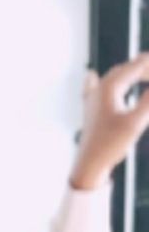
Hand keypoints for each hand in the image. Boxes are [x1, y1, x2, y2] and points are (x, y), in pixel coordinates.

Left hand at [70, 54, 148, 189]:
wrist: (88, 165)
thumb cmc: (111, 145)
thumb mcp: (135, 123)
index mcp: (109, 87)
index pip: (137, 66)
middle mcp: (98, 88)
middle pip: (125, 69)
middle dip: (144, 67)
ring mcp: (92, 99)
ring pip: (113, 78)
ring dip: (130, 73)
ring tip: (145, 74)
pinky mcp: (91, 110)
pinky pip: (97, 88)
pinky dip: (107, 82)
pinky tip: (91, 77)